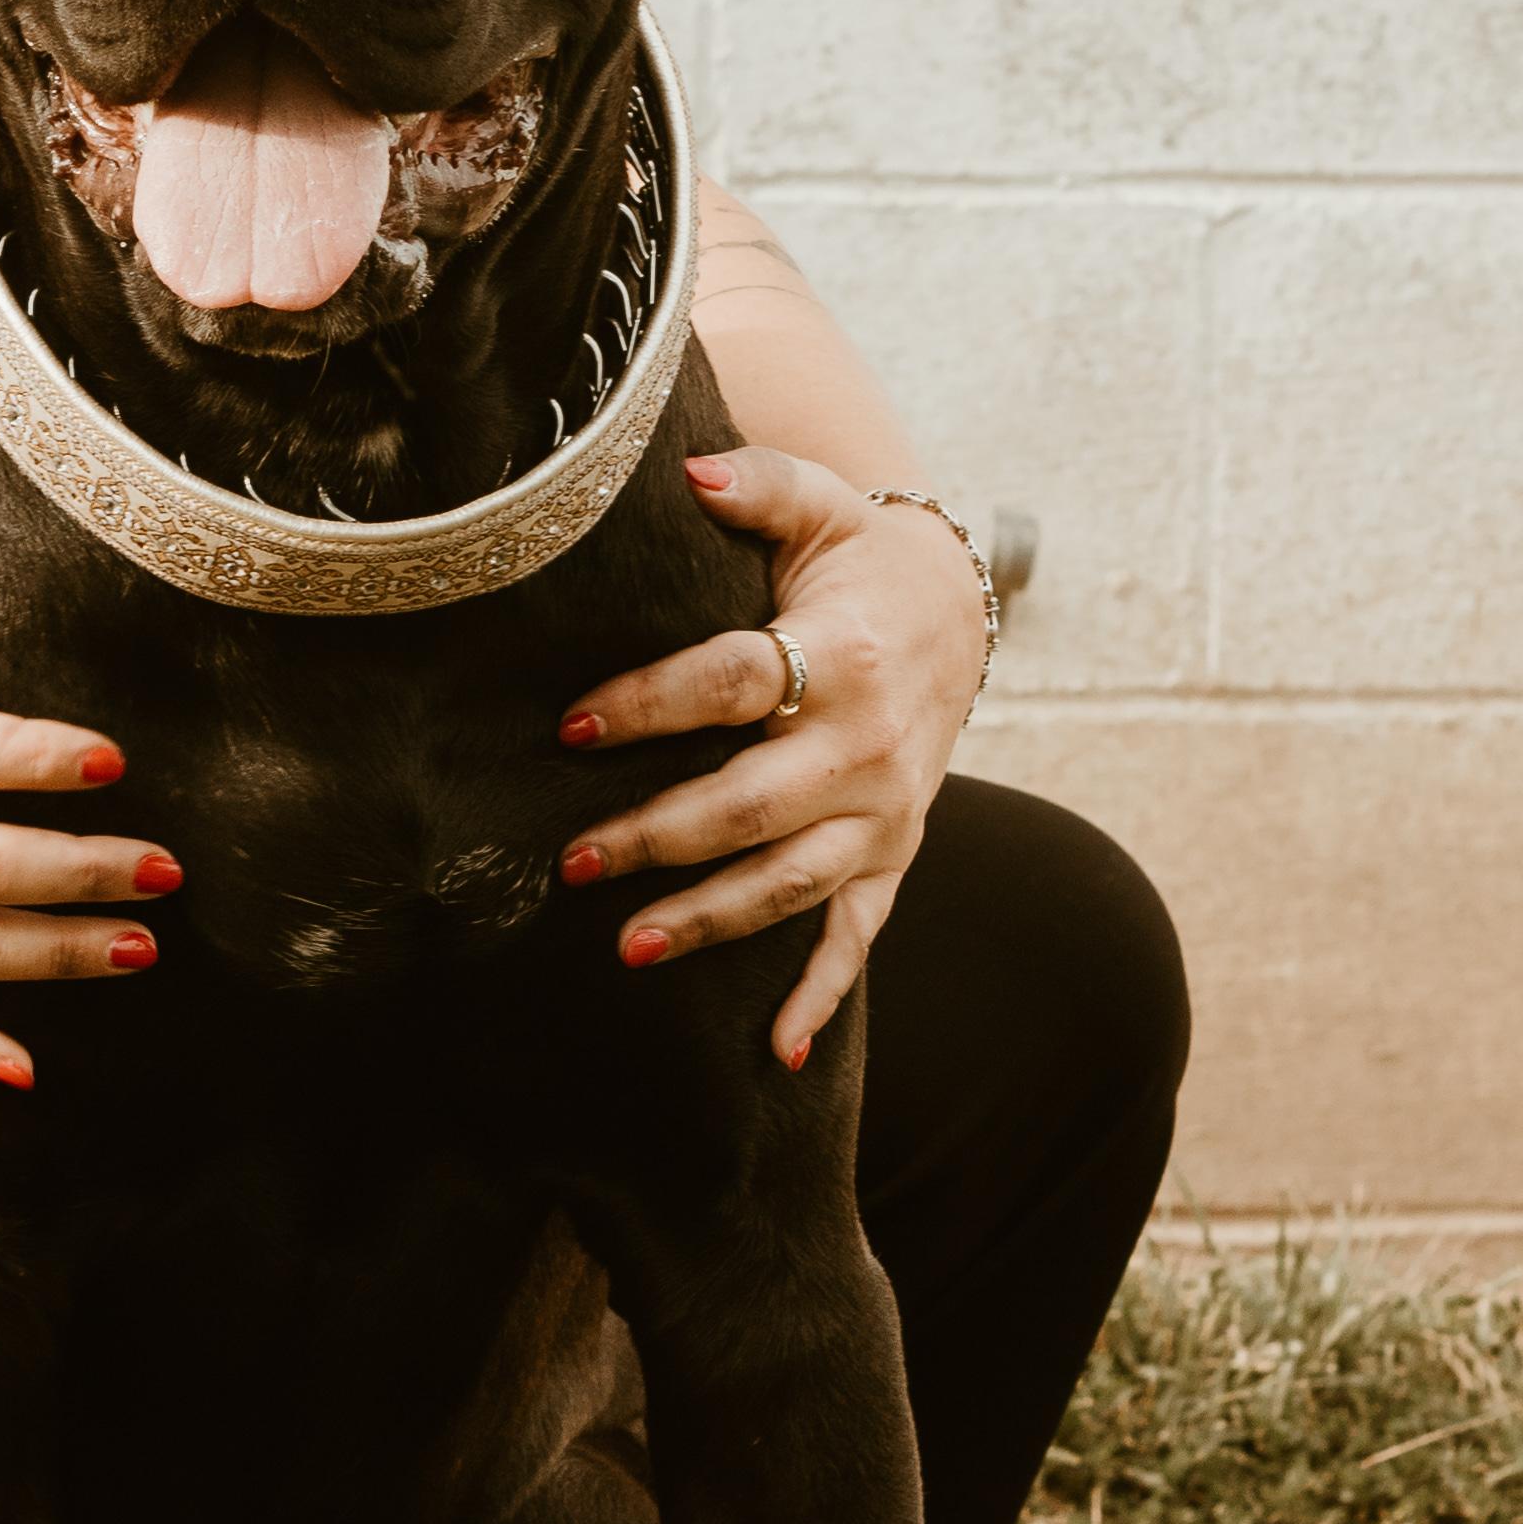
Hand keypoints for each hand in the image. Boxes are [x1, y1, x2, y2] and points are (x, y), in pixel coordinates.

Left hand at [557, 450, 987, 1065]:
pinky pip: (858, 935)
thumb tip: (686, 471)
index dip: (649, 704)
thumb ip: (754, 484)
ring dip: (714, 921)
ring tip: (629, 948)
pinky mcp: (893, 854)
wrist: (953, 613)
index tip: (569, 726)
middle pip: (753, 802)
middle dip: (660, 835)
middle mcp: (868, 746)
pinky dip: (823, 996)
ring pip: (794, 881)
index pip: (730, 684)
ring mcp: (885, 812)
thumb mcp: (819, 503)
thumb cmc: (855, 558)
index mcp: (839, 656)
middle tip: (572, 858)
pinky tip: (776, 1052)